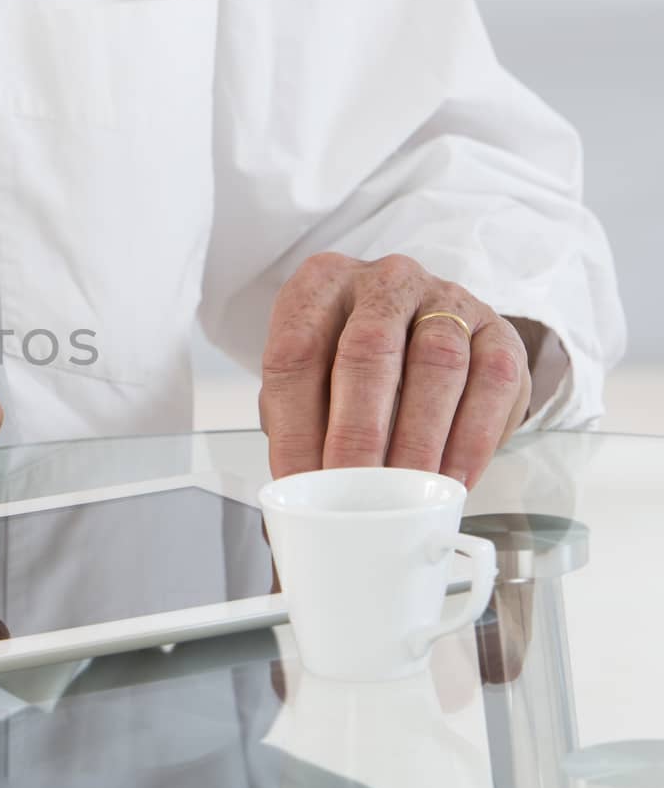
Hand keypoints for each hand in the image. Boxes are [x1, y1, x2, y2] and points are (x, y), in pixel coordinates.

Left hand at [261, 253, 532, 487]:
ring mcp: (445, 298)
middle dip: (359, 432)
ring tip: (407, 492)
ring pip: (437, 363)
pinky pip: (492, 380)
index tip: (300, 481)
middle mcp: (384, 282)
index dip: (296, 425)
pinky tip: (454, 477)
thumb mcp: (309, 383)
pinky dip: (473, 438)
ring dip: (420, 439)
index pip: (297, 353)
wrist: (421, 326)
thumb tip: (291, 505)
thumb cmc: (347, 364)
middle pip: (369, 350)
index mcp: (320, 286)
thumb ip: (296, 429)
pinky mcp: (496, 328)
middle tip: (355, 489)